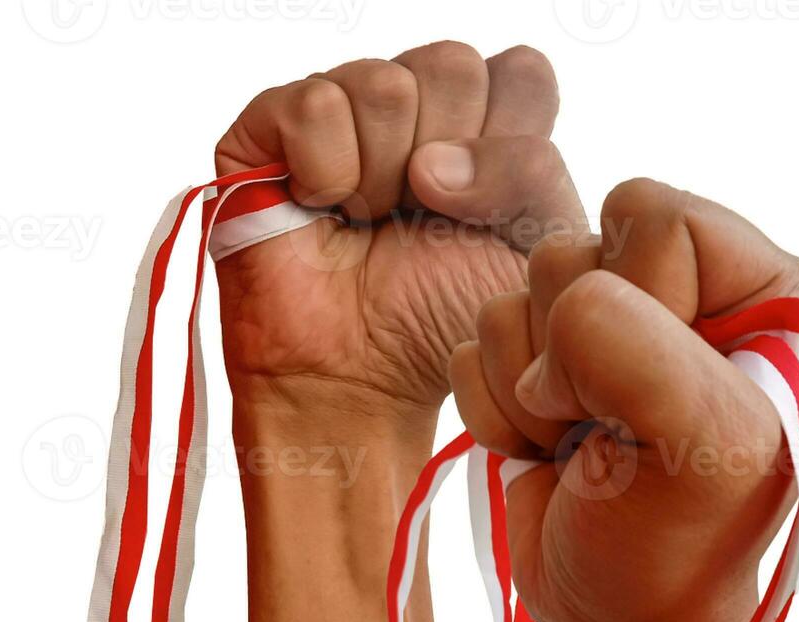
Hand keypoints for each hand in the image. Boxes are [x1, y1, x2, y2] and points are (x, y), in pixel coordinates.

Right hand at [215, 42, 587, 413]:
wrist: (358, 378)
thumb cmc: (436, 320)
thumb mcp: (528, 251)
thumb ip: (533, 172)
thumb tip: (430, 160)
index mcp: (477, 126)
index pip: (518, 72)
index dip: (507, 144)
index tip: (479, 214)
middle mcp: (405, 109)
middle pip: (452, 65)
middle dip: (444, 162)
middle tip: (413, 221)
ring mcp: (335, 115)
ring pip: (383, 84)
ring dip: (380, 175)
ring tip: (364, 222)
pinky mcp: (264, 132)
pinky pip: (314, 105)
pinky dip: (325, 170)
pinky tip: (319, 209)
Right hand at [449, 178, 798, 621]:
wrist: (616, 621)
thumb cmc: (674, 549)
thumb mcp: (697, 448)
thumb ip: (636, 352)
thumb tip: (563, 314)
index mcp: (759, 289)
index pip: (655, 213)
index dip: (629, 298)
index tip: (646, 389)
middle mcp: (680, 295)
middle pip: (571, 250)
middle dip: (564, 353)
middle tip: (606, 428)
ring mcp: (600, 332)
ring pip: (510, 297)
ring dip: (525, 390)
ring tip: (577, 446)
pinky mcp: (533, 367)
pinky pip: (468, 344)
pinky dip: (491, 410)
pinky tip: (542, 451)